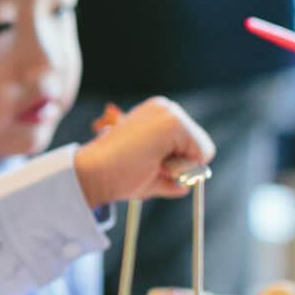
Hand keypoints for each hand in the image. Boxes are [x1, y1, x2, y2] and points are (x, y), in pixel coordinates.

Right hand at [73, 97, 215, 206]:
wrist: (92, 172)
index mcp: (156, 116)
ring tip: (150, 165)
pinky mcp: (173, 121)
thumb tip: (185, 186)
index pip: (188, 144)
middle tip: (150, 167)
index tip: (148, 164)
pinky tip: (155, 162)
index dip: (174, 164)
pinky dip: (184, 166)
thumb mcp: (149, 174)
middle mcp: (164, 108)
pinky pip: (202, 153)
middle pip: (198, 145)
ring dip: (180, 166)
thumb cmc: (114, 174)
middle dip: (180, 165)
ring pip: (202, 149)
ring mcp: (169, 112)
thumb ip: (170, 177)